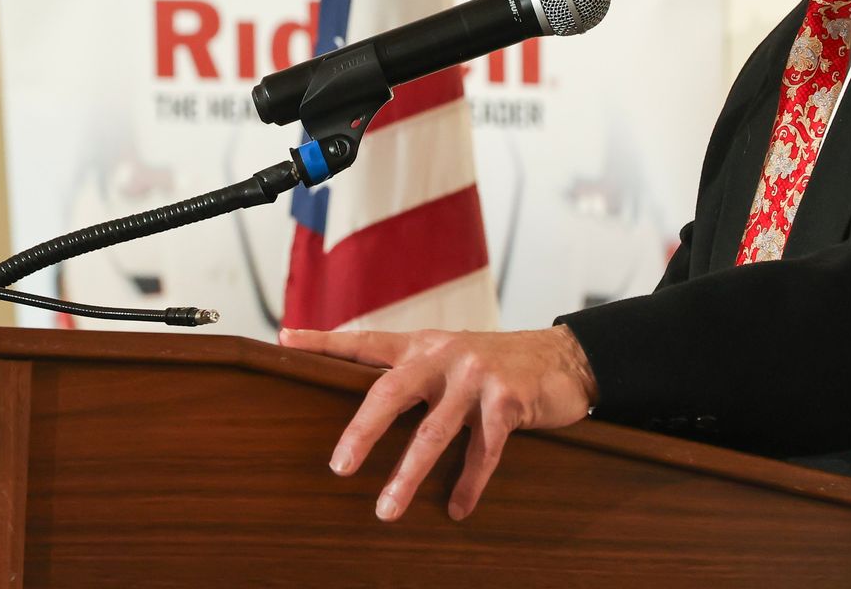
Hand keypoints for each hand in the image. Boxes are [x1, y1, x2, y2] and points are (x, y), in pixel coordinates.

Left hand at [277, 324, 598, 521]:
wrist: (564, 358)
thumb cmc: (498, 364)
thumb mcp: (453, 356)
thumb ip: (417, 372)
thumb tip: (369, 407)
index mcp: (423, 344)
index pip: (365, 341)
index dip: (325, 342)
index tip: (285, 341)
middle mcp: (445, 355)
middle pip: (392, 391)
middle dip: (363, 430)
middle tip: (339, 467)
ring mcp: (477, 376)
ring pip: (433, 432)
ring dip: (409, 476)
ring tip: (387, 510)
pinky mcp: (508, 399)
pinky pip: (483, 451)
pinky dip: (468, 484)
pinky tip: (457, 508)